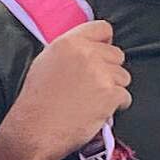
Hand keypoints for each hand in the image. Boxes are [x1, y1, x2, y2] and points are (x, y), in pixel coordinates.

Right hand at [0, 18, 130, 159]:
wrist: (35, 131)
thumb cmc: (36, 102)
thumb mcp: (45, 63)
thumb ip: (70, 51)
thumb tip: (89, 50)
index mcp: (69, 43)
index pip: (103, 28)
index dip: (105, 43)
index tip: (101, 56)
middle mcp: (87, 54)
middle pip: (117, 54)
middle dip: (110, 70)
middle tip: (94, 86)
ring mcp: (101, 74)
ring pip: (124, 76)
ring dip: (114, 89)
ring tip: (94, 101)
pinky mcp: (110, 95)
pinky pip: (125, 96)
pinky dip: (116, 106)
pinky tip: (98, 112)